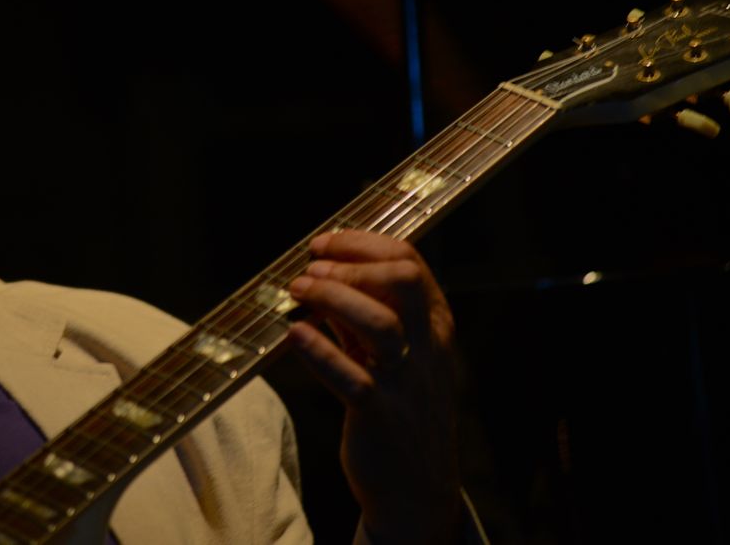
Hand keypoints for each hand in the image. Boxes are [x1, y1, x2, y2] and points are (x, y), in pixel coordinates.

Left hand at [288, 231, 459, 544]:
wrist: (416, 488)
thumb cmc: (400, 409)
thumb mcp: (393, 355)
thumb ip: (365, 315)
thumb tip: (325, 274)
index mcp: (435, 326)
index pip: (410, 262)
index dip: (362, 244)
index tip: (324, 243)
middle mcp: (428, 348)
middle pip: (404, 281)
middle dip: (352, 265)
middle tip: (310, 268)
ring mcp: (406, 382)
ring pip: (381, 323)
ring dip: (333, 298)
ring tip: (297, 290)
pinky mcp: (380, 415)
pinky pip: (353, 378)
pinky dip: (320, 352)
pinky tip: (294, 334)